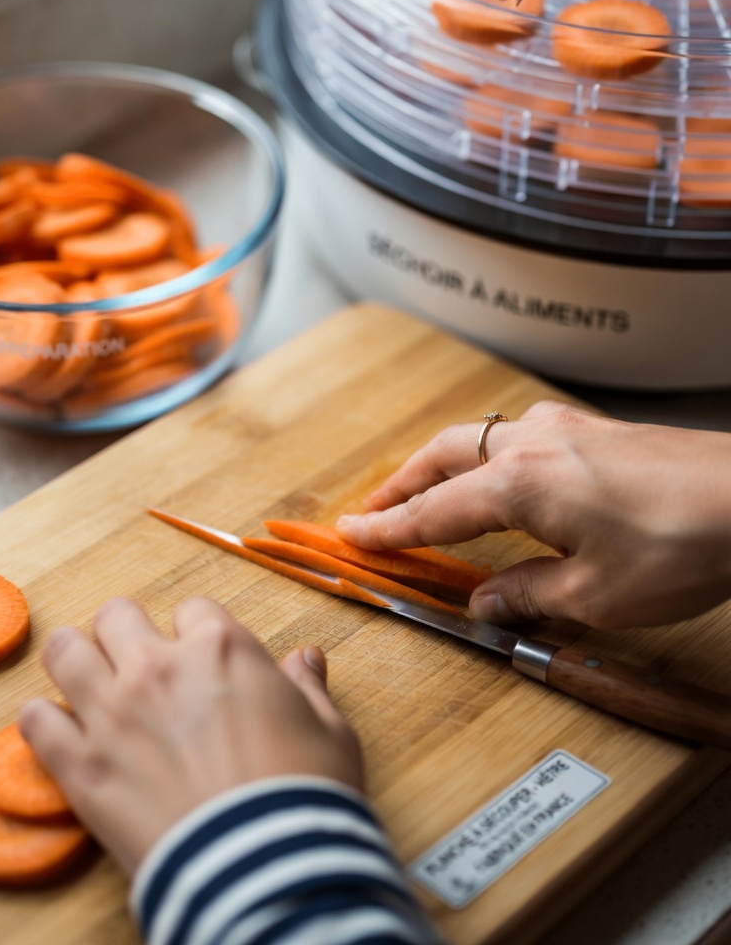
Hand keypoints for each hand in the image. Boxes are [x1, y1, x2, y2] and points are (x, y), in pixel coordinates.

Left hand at [19, 596, 362, 874]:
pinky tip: (59, 734)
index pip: (193, 609)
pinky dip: (42, 722)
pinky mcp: (80, 766)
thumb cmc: (305, 797)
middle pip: (116, 616)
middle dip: (126, 634)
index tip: (201, 659)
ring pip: (63, 652)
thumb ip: (307, 689)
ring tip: (84, 684)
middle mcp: (159, 667)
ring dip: (74, 662)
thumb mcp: (330, 733)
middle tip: (136, 665)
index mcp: (221, 649)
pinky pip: (34, 721)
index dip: (196, 633)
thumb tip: (305, 659)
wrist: (266, 871)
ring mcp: (112, 713)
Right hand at [337, 400, 730, 630]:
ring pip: (479, 438)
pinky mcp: (594, 430)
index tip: (351, 536)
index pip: (434, 511)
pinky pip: (517, 438)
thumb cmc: (683, 543)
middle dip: (403, 483)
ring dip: (443, 465)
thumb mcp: (597, 594)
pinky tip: (500, 480)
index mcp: (520, 483)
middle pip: (443, 456)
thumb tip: (485, 605)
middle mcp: (532, 443)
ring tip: (426, 492)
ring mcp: (564, 429)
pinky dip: (486, 458)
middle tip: (373, 511)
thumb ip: (529, 595)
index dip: (389, 529)